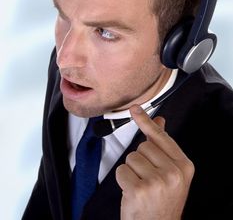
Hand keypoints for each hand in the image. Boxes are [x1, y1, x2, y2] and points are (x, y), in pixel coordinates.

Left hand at [115, 105, 194, 219]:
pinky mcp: (140, 189)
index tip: (135, 108)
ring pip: (131, 157)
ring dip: (131, 171)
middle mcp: (173, 173)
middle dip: (140, 160)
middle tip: (148, 178)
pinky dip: (123, 180)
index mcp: (184, 166)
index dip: (146, 121)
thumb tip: (159, 121)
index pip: (161, 137)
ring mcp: (157, 181)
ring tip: (141, 186)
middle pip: (143, 147)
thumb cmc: (162, 202)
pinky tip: (133, 192)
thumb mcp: (169, 174)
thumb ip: (163, 146)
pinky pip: (121, 170)